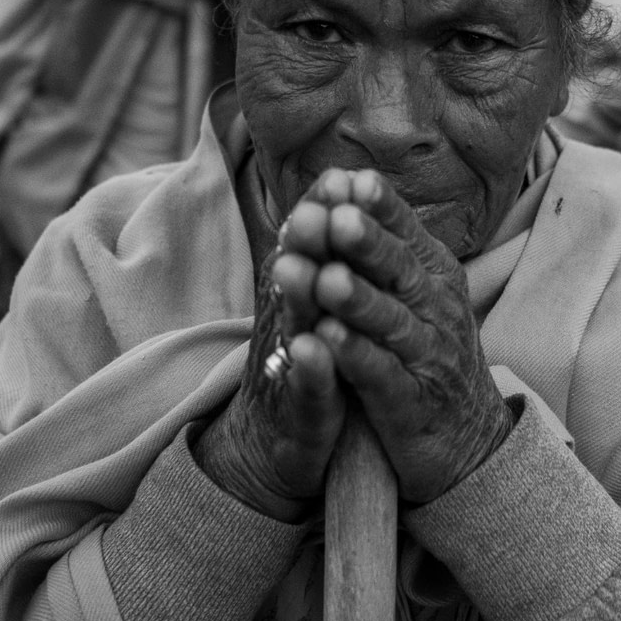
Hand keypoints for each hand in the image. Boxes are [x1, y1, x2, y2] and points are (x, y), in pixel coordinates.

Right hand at [192, 176, 349, 521]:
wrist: (278, 443)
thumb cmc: (311, 358)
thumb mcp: (318, 300)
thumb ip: (327, 246)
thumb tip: (343, 177)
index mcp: (299, 291)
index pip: (312, 244)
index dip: (325, 212)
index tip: (343, 177)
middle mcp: (288, 320)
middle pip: (297, 273)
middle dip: (308, 243)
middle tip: (318, 210)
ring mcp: (290, 366)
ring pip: (294, 324)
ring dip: (297, 298)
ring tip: (301, 271)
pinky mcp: (299, 411)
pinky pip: (304, 387)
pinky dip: (309, 369)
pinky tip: (314, 351)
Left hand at [306, 169, 511, 504]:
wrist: (467, 438)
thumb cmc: (427, 352)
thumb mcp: (416, 292)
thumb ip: (383, 247)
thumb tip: (345, 181)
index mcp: (434, 274)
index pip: (405, 231)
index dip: (379, 207)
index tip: (348, 178)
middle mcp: (437, 308)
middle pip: (399, 270)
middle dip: (367, 243)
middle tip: (336, 217)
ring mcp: (428, 355)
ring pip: (389, 320)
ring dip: (355, 299)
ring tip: (325, 279)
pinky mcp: (411, 401)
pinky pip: (381, 374)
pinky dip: (354, 356)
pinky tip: (325, 339)